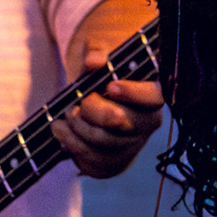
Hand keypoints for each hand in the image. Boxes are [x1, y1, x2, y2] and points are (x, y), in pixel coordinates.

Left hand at [52, 0, 162, 178]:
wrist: (97, 97)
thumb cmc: (103, 73)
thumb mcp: (101, 55)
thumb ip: (97, 53)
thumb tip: (93, 60)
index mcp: (152, 94)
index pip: (155, 96)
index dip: (134, 93)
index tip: (110, 86)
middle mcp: (147, 122)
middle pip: (123, 123)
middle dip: (93, 113)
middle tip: (76, 104)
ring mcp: (132, 145)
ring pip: (105, 145)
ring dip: (78, 130)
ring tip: (63, 116)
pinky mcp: (115, 162)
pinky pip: (95, 163)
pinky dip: (73, 147)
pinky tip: (61, 131)